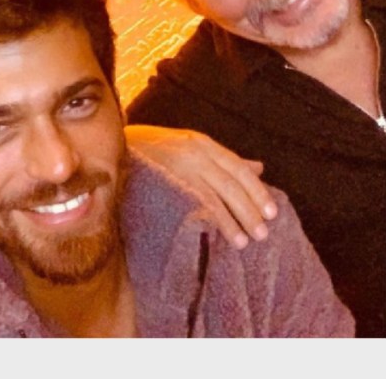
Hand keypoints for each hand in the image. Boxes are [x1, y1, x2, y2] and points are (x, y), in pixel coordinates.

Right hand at [124, 124, 277, 248]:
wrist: (113, 145)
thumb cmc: (156, 149)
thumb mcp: (192, 146)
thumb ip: (224, 159)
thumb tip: (259, 168)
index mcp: (202, 144)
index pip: (238, 168)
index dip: (257, 191)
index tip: (272, 213)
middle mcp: (193, 154)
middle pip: (230, 184)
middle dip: (248, 210)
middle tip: (263, 233)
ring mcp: (176, 168)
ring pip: (212, 197)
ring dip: (230, 221)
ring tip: (243, 242)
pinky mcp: (160, 184)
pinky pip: (188, 204)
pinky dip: (205, 220)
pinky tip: (214, 236)